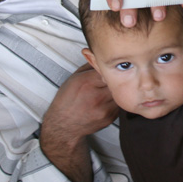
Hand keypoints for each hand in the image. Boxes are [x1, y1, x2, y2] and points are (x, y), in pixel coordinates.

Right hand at [40, 64, 117, 181]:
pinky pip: (118, 103)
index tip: (108, 66)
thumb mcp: (73, 78)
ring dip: (115, 89)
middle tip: (110, 77)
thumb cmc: (66, 101)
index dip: (108, 67)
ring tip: (105, 90)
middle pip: (115, 80)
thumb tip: (99, 55)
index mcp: (86, 83)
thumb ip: (89, 66)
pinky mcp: (110, 117)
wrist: (64, 126)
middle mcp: (96, 96)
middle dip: (113, 78)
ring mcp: (104, 108)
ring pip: (118, 92)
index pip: (106, 68)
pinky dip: (114, 100)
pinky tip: (104, 101)